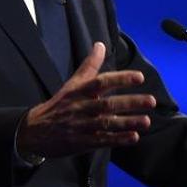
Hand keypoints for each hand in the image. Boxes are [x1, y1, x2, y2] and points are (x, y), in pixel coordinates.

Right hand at [16, 42, 155, 158]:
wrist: (34, 131)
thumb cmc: (59, 104)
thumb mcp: (72, 84)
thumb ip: (90, 65)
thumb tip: (100, 44)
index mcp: (80, 91)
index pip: (101, 82)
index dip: (120, 78)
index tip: (139, 77)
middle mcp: (81, 107)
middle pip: (107, 104)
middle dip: (130, 102)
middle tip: (152, 101)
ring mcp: (81, 125)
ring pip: (106, 123)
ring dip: (128, 122)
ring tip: (147, 121)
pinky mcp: (82, 142)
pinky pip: (102, 140)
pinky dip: (118, 139)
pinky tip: (134, 137)